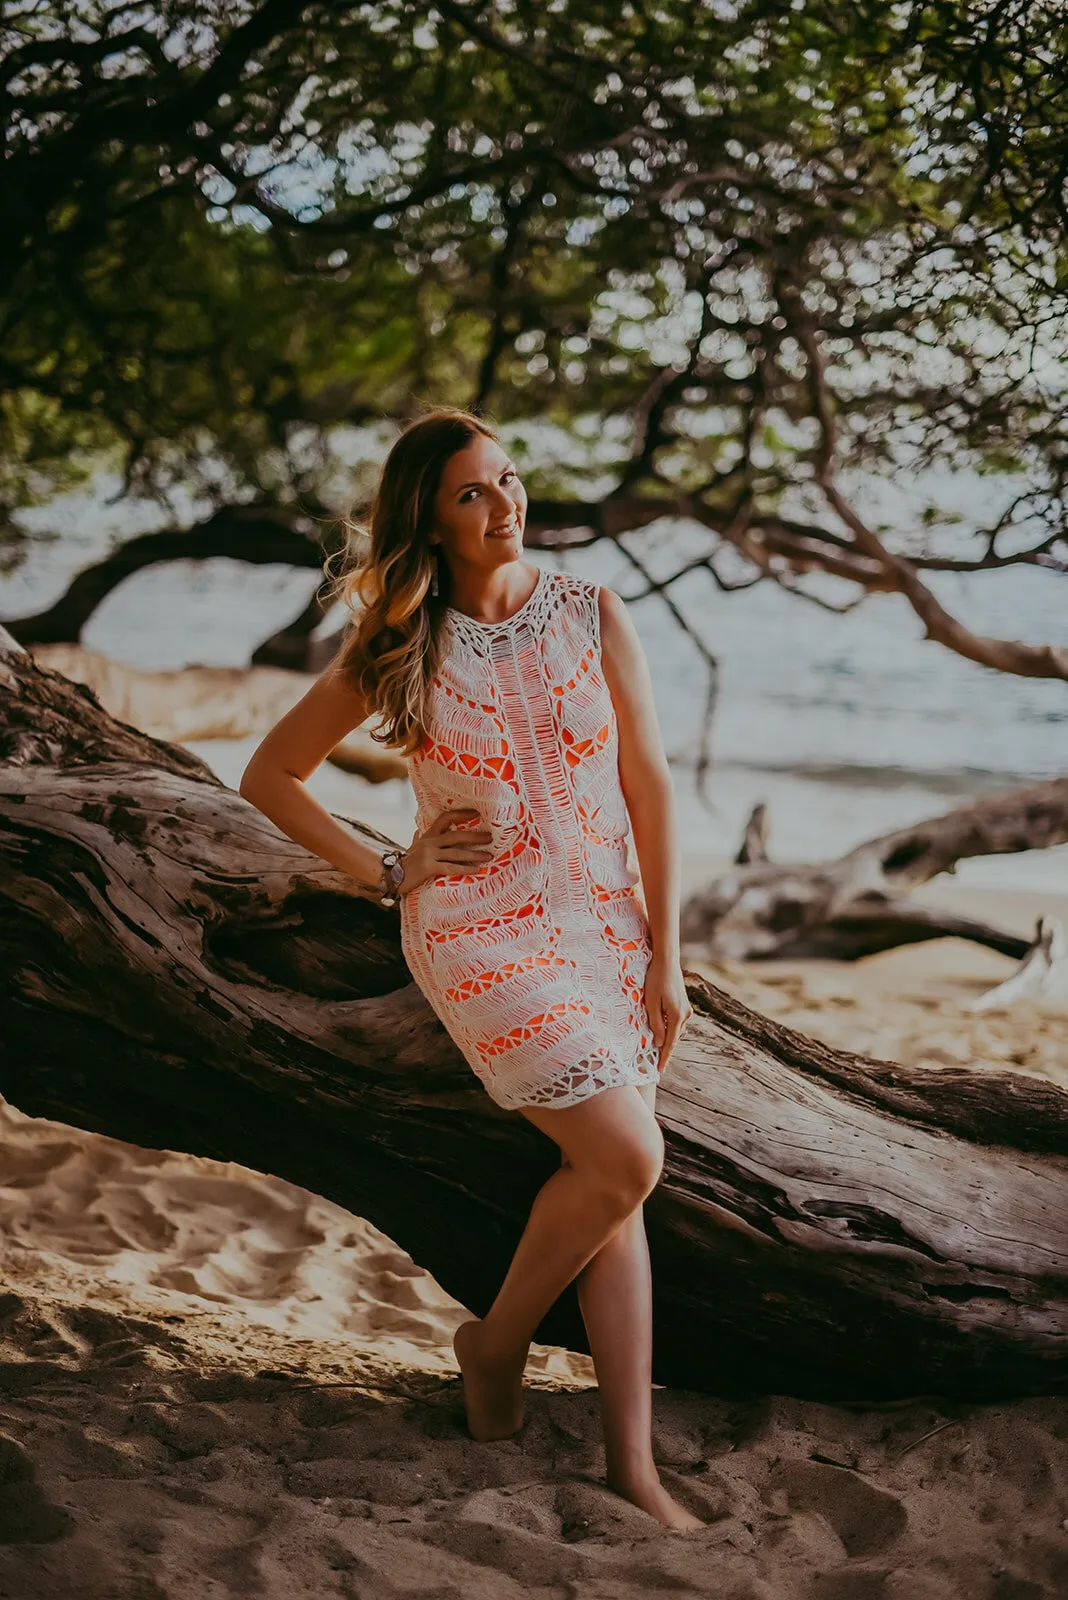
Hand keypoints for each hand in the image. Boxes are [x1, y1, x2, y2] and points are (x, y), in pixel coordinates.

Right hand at [397, 807, 493, 895]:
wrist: (388, 876)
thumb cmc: (403, 864)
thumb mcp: (412, 848)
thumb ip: (417, 840)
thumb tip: (417, 832)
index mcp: (427, 836)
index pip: (445, 818)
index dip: (461, 814)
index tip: (476, 812)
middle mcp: (429, 842)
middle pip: (456, 835)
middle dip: (475, 836)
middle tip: (491, 837)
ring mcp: (429, 854)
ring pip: (456, 852)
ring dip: (475, 855)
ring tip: (489, 856)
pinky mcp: (428, 867)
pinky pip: (450, 867)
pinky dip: (465, 869)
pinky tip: (476, 870)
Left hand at [643, 952, 693, 1072]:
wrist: (666, 961)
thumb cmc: (655, 980)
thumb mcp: (651, 1004)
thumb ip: (656, 1024)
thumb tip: (660, 1042)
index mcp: (677, 1016)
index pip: (670, 1043)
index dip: (664, 1058)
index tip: (660, 1071)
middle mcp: (685, 1015)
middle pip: (674, 1038)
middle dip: (665, 1049)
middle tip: (654, 1063)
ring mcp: (686, 1009)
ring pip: (676, 1030)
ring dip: (667, 1038)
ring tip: (656, 1047)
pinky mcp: (684, 1004)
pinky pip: (677, 1021)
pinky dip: (670, 1028)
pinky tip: (662, 1028)